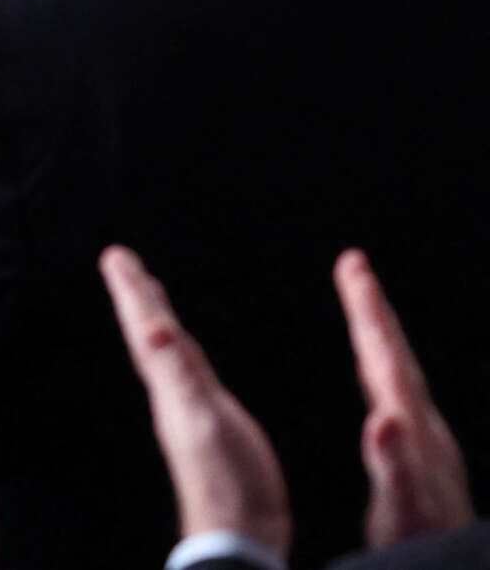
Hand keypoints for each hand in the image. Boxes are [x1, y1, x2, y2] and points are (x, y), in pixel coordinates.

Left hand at [102, 245, 292, 559]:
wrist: (239, 534)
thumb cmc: (228, 483)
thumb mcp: (206, 422)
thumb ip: (180, 375)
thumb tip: (152, 328)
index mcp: (171, 388)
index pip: (147, 330)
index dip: (134, 292)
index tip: (116, 256)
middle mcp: (171, 396)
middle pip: (148, 336)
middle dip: (137, 297)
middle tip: (122, 264)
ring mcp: (186, 411)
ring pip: (162, 353)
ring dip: (154, 320)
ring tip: (150, 297)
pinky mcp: (205, 426)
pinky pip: (184, 373)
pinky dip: (180, 352)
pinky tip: (186, 356)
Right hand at [338, 249, 474, 545]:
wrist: (451, 566)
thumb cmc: (424, 545)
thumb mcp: (404, 512)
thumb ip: (394, 466)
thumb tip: (383, 419)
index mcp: (413, 433)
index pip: (387, 358)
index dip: (368, 311)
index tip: (353, 266)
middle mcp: (423, 430)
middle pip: (395, 357)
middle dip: (373, 310)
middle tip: (353, 266)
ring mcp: (425, 444)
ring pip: (399, 375)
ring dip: (378, 337)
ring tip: (361, 308)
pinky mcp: (421, 460)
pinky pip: (397, 398)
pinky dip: (382, 373)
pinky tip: (376, 381)